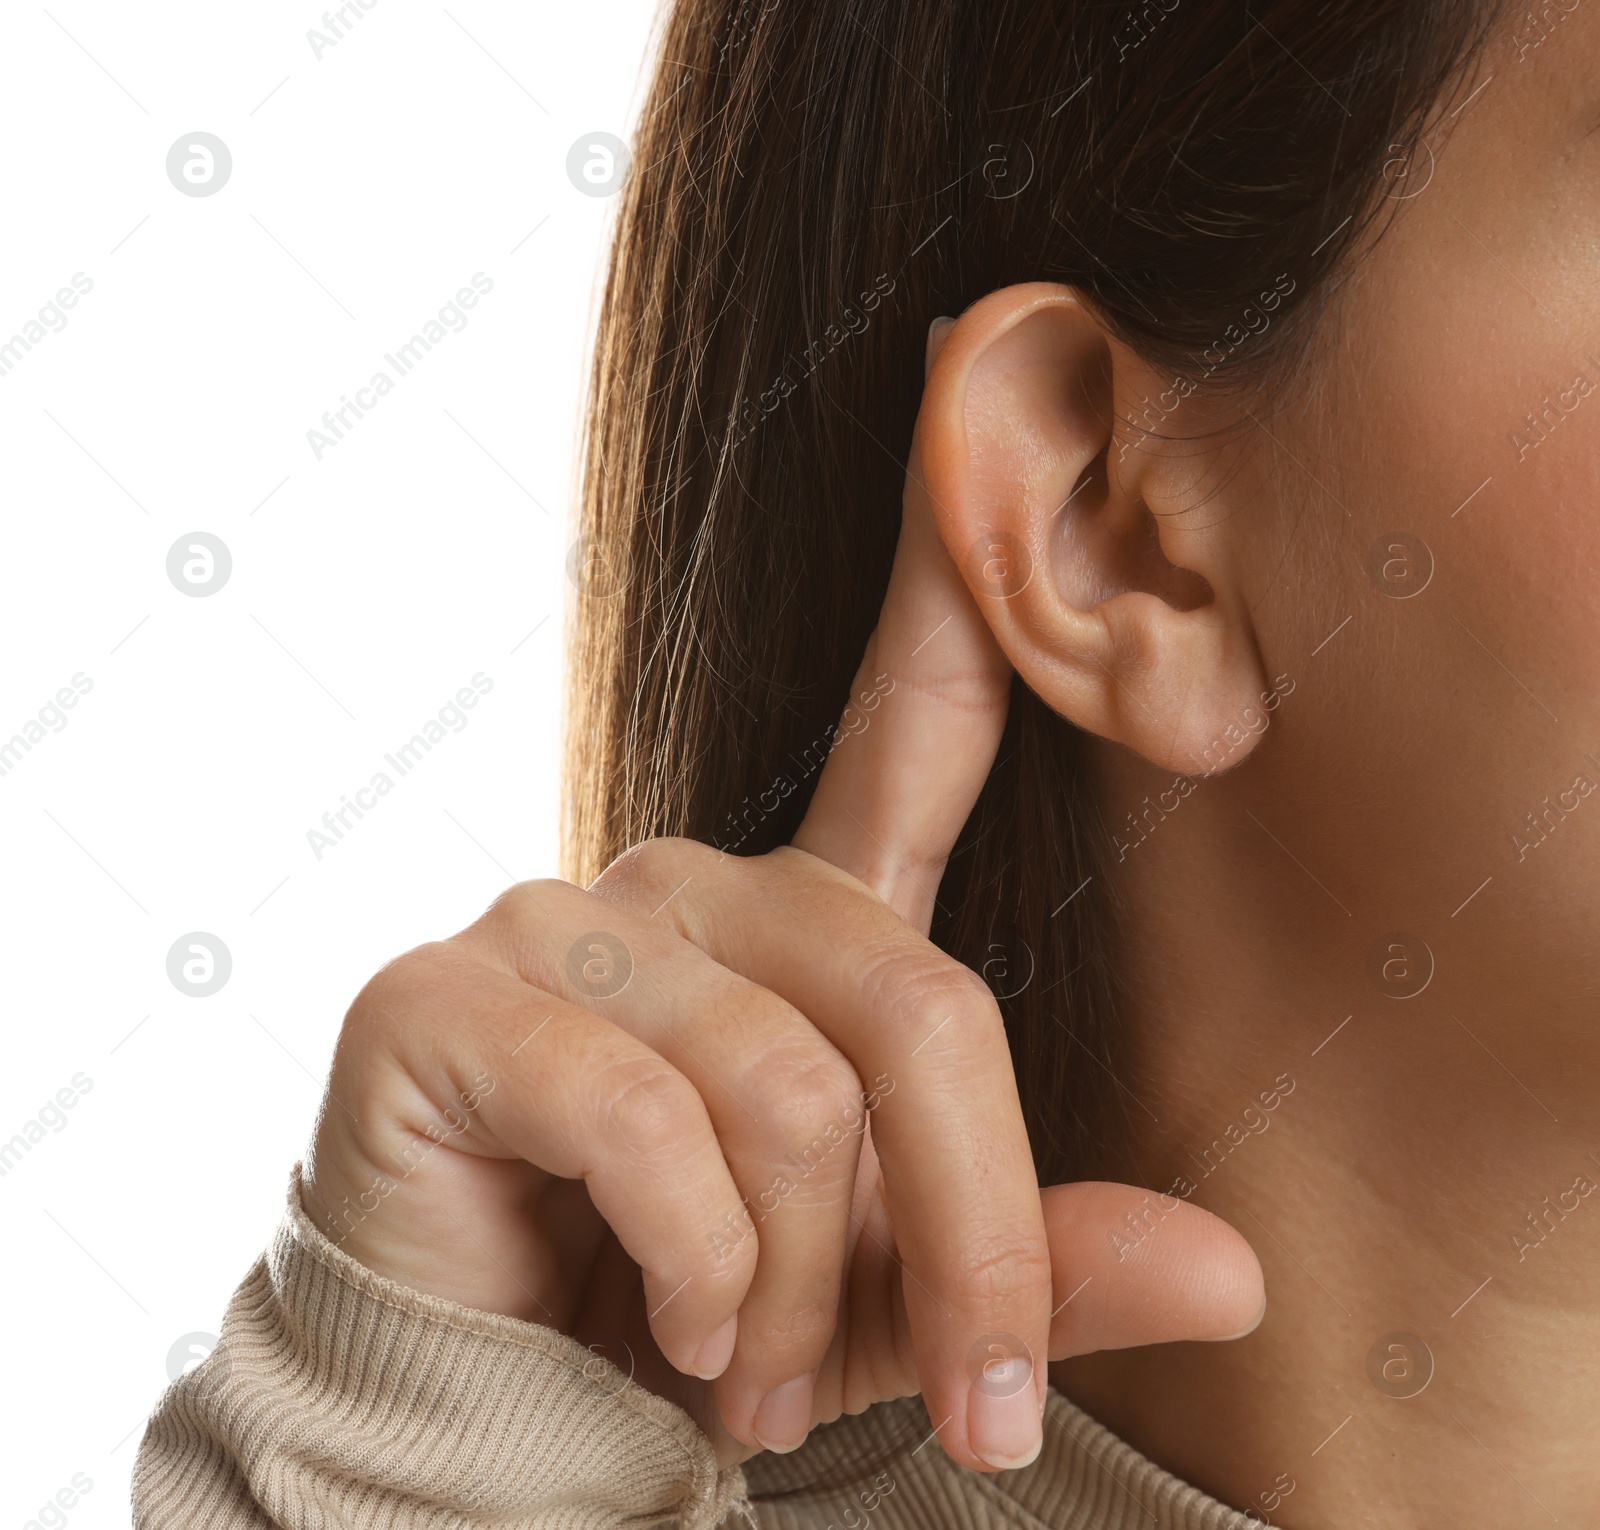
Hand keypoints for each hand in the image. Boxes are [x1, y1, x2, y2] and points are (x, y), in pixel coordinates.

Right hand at [300, 317, 1263, 1474]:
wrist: (488, 1390)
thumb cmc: (695, 1312)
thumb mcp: (893, 1285)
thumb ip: (1036, 1250)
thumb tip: (1234, 1274)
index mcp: (798, 920)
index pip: (907, 725)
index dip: (961, 587)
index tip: (989, 373)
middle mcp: (687, 879)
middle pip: (913, 1002)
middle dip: (965, 1233)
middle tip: (955, 1410)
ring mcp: (562, 919)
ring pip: (783, 1086)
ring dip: (792, 1284)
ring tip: (744, 1373)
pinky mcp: (447, 992)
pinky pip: (643, 1111)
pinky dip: (690, 1262)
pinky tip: (659, 1317)